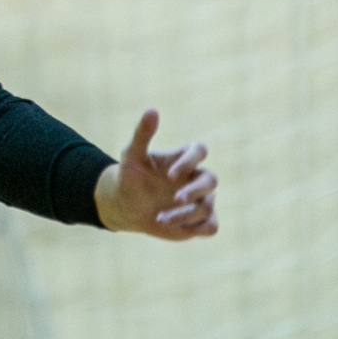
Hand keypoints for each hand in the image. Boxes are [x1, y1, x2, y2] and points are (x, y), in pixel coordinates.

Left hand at [94, 109, 218, 239]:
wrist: (126, 206)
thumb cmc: (130, 176)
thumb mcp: (131, 155)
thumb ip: (142, 133)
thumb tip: (152, 110)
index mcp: (183, 158)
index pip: (199, 151)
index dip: (189, 162)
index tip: (169, 176)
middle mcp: (196, 178)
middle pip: (212, 180)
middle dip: (195, 191)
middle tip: (175, 199)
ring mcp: (200, 200)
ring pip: (207, 207)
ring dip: (185, 215)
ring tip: (159, 218)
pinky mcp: (199, 222)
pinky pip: (212, 227)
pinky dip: (196, 228)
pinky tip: (173, 227)